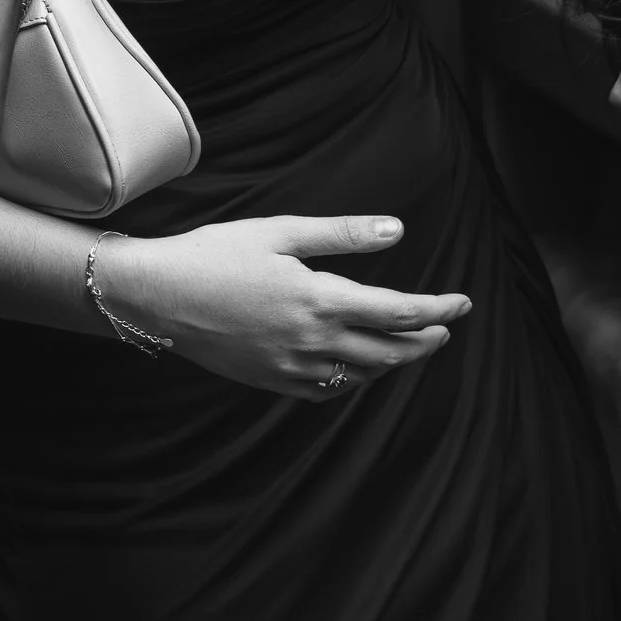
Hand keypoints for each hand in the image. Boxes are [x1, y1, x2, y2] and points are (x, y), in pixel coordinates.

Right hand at [95, 215, 471, 402]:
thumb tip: (398, 230)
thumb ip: (343, 234)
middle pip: (391, 353)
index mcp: (319, 300)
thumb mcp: (280, 231)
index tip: (463, 303)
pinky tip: (359, 366)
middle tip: (445, 327)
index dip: (438, 309)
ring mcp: (292, 369)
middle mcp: (312, 342)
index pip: (400, 313)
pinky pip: (329, 390)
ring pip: (363, 376)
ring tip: (410, 344)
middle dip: (425, 341)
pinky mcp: (273, 383)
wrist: (157, 297)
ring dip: (395, 361)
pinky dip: (356, 379)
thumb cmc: (215, 254)